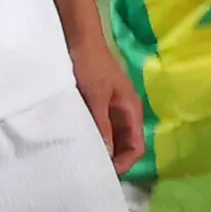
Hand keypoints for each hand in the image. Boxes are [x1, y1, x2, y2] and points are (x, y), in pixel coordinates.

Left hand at [75, 26, 146, 172]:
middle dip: (111, 160)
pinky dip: (90, 137)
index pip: (136, 146)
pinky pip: (97, 128)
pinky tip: (74, 142)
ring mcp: (109, 109)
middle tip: (89, 171)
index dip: (124, 163)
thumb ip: (101, 124)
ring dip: (99, 149)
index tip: (103, 173)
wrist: (78, 38)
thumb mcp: (95, 96)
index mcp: (131, 110)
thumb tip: (106, 154)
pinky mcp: (95, 105)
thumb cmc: (91, 64)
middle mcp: (123, 113)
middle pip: (123, 145)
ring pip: (109, 138)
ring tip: (80, 159)